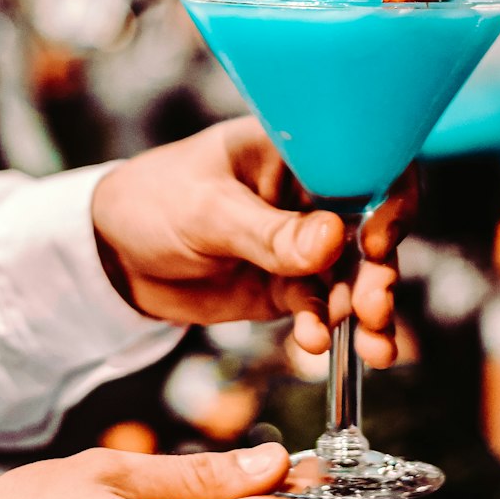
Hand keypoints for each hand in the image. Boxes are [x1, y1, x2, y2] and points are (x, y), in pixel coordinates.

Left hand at [91, 117, 416, 366]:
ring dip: (364, 311)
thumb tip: (332, 239)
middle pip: (368, 229)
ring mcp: (302, 245)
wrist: (111, 257)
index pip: (366, 163)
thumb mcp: (207, 212)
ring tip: (372, 346)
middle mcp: (311, 196)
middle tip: (374, 306)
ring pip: (351, 277)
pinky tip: (314, 345)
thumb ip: (269, 231)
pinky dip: (323, 329)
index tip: (375, 240)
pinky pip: (319, 309)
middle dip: (378, 272)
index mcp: (298, 152)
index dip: (388, 200)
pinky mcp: (287, 287)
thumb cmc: (153, 202)